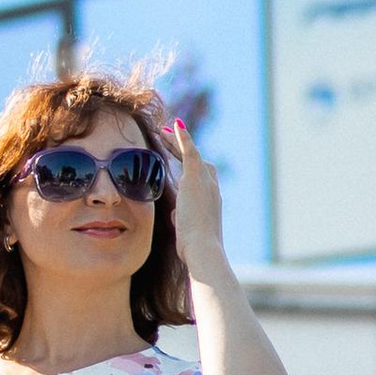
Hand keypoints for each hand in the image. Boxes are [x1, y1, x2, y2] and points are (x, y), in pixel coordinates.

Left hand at [171, 122, 231, 275]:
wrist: (204, 249)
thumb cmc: (195, 248)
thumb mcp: (187, 231)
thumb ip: (181, 220)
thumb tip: (175, 216)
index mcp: (211, 203)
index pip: (202, 181)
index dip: (191, 171)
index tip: (181, 165)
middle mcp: (212, 189)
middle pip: (200, 164)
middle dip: (185, 152)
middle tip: (170, 142)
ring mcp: (206, 182)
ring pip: (192, 156)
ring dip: (178, 143)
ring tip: (163, 133)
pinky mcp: (195, 178)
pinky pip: (189, 152)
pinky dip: (183, 138)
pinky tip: (174, 125)